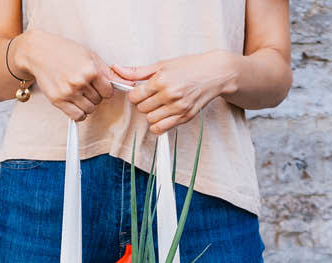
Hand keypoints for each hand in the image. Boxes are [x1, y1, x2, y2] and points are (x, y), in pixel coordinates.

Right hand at [11, 30, 119, 121]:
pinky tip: (75, 103)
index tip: (98, 84)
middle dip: (95, 95)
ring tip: (78, 92)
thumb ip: (108, 72)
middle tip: (84, 85)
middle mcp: (80, 82)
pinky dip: (79, 113)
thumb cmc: (65, 51)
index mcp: (91, 70)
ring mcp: (68, 92)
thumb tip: (129, 84)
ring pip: (89, 110)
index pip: (109, 91)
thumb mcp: (90, 56)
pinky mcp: (58, 100)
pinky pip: (77, 116)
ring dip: (87, 104)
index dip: (105, 89)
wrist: (38, 52)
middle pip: (99, 101)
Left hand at [112, 51, 237, 134]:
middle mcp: (169, 95)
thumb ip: (138, 71)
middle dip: (144, 103)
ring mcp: (178, 108)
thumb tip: (117, 70)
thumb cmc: (190, 66)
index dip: (135, 94)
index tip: (141, 91)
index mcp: (161, 80)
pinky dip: (159, 124)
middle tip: (152, 96)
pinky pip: (162, 129)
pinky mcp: (185, 117)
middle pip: (142, 109)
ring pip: (151, 120)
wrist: (215, 73)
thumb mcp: (163, 64)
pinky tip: (163, 114)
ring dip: (152, 113)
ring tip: (160, 104)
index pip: (135, 96)